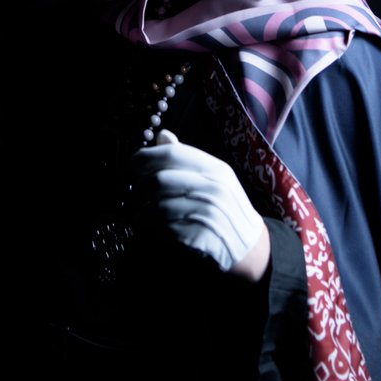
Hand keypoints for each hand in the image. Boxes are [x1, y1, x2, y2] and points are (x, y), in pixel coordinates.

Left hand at [129, 129, 266, 272]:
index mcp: (215, 168)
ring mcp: (210, 213)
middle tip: (130, 198)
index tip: (130, 166)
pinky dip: (153, 229)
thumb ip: (187, 157)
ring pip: (159, 207)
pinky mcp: (203, 237)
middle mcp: (214, 188)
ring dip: (142, 212)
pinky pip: (166, 229)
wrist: (250, 245)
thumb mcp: (214, 177)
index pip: (172, 154)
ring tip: (139, 215)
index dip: (145, 157)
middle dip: (137, 190)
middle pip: (160, 180)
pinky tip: (153, 229)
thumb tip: (162, 135)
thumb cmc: (226, 207)